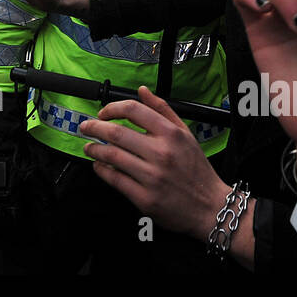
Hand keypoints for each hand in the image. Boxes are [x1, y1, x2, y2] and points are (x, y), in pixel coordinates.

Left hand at [79, 86, 225, 238]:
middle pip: (116, 132)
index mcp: (172, 134)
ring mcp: (152, 177)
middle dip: (94, 127)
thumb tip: (142, 90)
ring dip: (94, 149)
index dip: (112, 108)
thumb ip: (162, 109)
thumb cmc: (197, 170)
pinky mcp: (145, 198)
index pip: (133, 110)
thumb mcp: (185, 134)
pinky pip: (115, 179)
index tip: (103, 113)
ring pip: (112, 156)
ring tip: (89, 147)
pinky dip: (101, 169)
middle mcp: (161, 153)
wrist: (210, 206)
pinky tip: (99, 165)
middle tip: (86, 127)